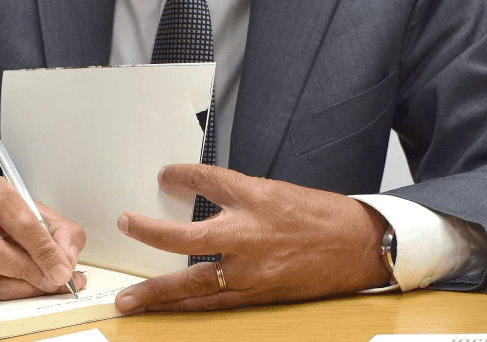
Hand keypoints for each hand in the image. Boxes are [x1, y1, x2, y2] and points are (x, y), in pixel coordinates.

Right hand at [0, 175, 86, 299]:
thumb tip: (66, 262)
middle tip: (55, 279)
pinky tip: (34, 288)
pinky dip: (17, 293)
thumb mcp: (45, 213)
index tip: (62, 268)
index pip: (20, 223)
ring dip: (26, 288)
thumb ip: (63, 234)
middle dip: (31, 271)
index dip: (44, 250)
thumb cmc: (15, 214)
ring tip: (49, 285)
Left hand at [114, 164, 390, 312]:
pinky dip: (188, 307)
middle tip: (126, 223)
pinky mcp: (260, 293)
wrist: (360, 245)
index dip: (181, 175)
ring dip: (157, 292)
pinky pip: (215, 302)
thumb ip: (242, 196)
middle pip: (185, 235)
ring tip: (129, 300)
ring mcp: (252, 268)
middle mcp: (249, 231)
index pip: (206, 179)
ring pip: (193, 282)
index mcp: (256, 196)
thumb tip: (211, 200)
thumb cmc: (324, 216)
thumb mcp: (279, 191)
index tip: (165, 175)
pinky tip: (166, 311)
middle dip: (150, 232)